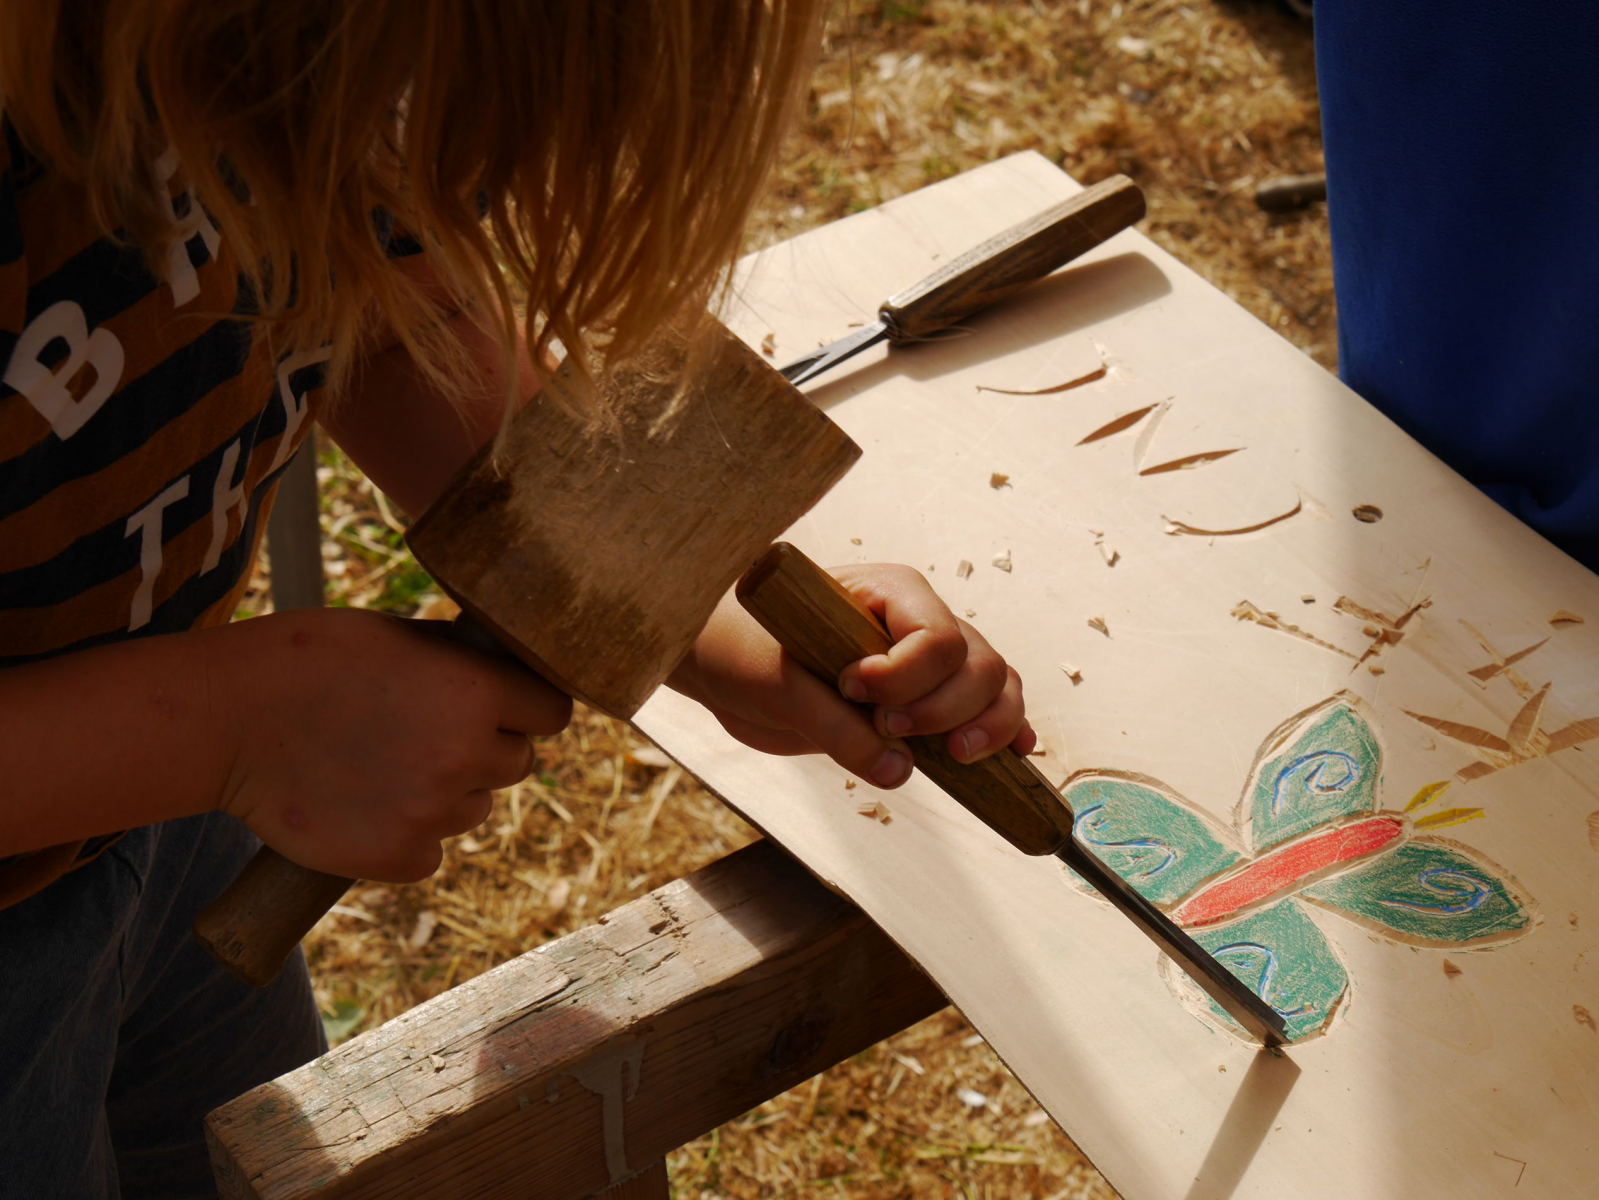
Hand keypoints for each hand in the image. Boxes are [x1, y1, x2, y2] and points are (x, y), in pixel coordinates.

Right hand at [214, 608, 570, 881]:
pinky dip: (406, 838)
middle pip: (517, 762)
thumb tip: (506, 676)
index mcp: (478, 692)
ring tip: (380, 764)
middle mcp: (466, 754)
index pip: (552, 712)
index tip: (502, 707)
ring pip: (474, 809)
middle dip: (484, 750)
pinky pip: (430, 853)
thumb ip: (462, 664)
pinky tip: (364, 806)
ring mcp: (432, 811)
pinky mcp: (396, 857)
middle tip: (426, 733)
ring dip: (446, 794)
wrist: (228, 720)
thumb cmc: (310, 660)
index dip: (527, 709)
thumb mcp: (401, 636)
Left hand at [672, 564, 1034, 787]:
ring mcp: (928, 661)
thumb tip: (900, 772)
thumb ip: (835, 726)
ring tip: (954, 758)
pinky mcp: (925, 700)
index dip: (907, 677)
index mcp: (888, 592)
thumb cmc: (744, 651)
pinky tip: (1011, 757)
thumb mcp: (778, 686)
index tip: (851, 689)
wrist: (728, 664)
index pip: (936, 636)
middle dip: (946, 708)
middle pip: (980, 664)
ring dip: (987, 726)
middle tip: (888, 729)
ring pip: (994, 686)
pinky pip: (985, 708)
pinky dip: (1001, 732)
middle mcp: (919, 620)